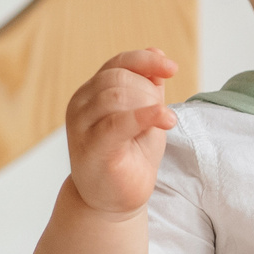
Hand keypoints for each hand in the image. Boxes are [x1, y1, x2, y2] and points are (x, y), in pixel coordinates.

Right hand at [64, 48, 178, 216]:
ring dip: (149, 104)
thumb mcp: (145, 115)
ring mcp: (81, 126)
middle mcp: (81, 104)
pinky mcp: (91, 147)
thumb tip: (158, 53)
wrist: (112, 200)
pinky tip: (166, 119)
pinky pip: (117, 123)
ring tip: (163, 123)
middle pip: (118, 77)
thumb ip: (148, 87)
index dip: (146, 60)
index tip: (172, 68)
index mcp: (92, 92)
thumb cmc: (129, 156)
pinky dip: (145, 116)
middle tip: (161, 112)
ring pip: (116, 95)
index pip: (118, 63)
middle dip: (148, 90)